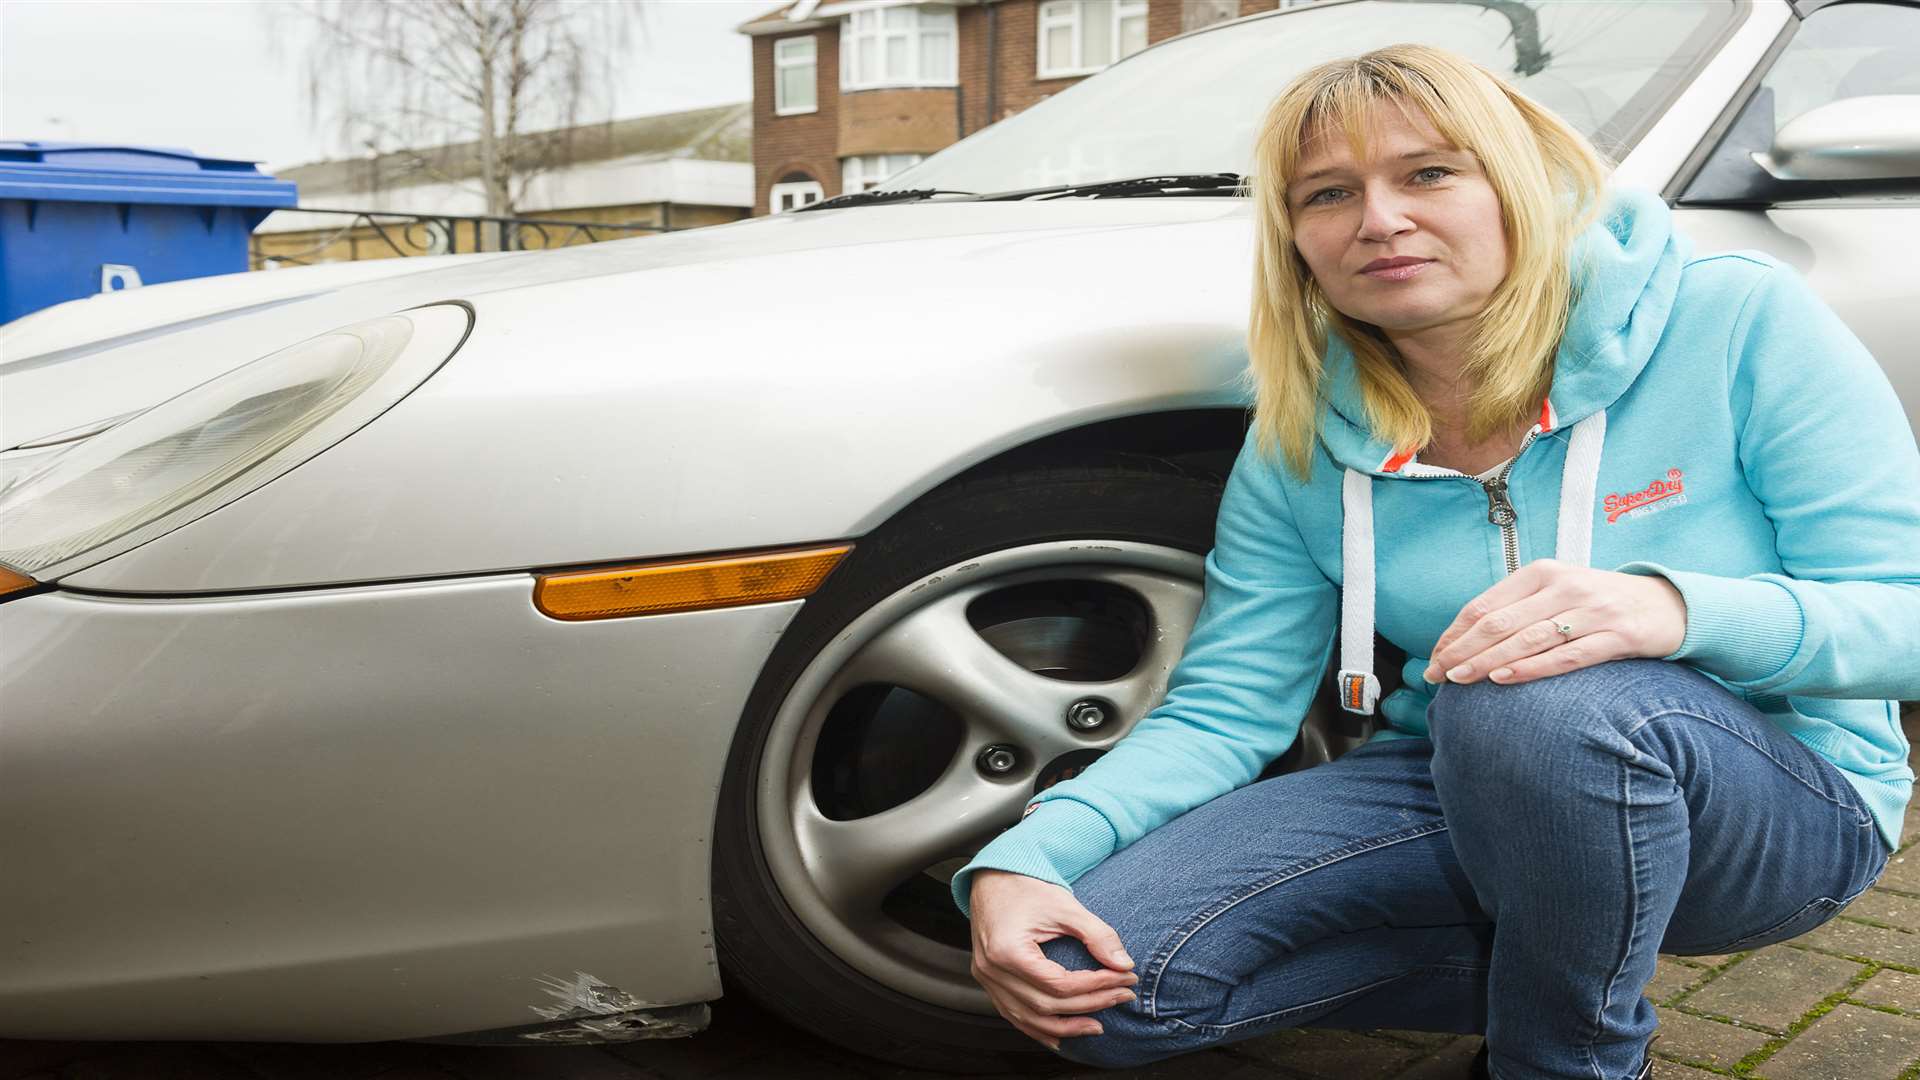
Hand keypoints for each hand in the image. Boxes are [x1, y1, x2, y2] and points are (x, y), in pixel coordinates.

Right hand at [968, 869, 1139, 1051]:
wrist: (991, 879)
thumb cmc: (1025, 887)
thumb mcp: (1065, 906)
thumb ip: (1096, 934)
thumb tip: (1124, 964)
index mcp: (1008, 950)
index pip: (1059, 983)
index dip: (1096, 985)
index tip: (1125, 978)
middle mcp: (992, 970)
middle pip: (1047, 1005)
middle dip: (1090, 1005)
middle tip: (1122, 996)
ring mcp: (987, 979)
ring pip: (1028, 1019)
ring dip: (1065, 1027)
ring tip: (1097, 1026)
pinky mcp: (989, 982)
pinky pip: (1013, 1015)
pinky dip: (1038, 1028)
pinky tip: (1061, 1035)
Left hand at [1422, 559, 1686, 685]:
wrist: (1666, 604)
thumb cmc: (1598, 602)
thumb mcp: (1556, 591)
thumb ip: (1517, 608)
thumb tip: (1463, 639)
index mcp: (1541, 572)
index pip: (1484, 605)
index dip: (1454, 633)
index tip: (1432, 658)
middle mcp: (1564, 586)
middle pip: (1499, 622)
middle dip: (1461, 650)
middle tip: (1435, 675)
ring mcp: (1591, 610)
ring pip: (1527, 639)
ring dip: (1488, 661)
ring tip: (1459, 679)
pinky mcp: (1617, 636)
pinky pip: (1566, 656)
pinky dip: (1532, 668)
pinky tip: (1504, 679)